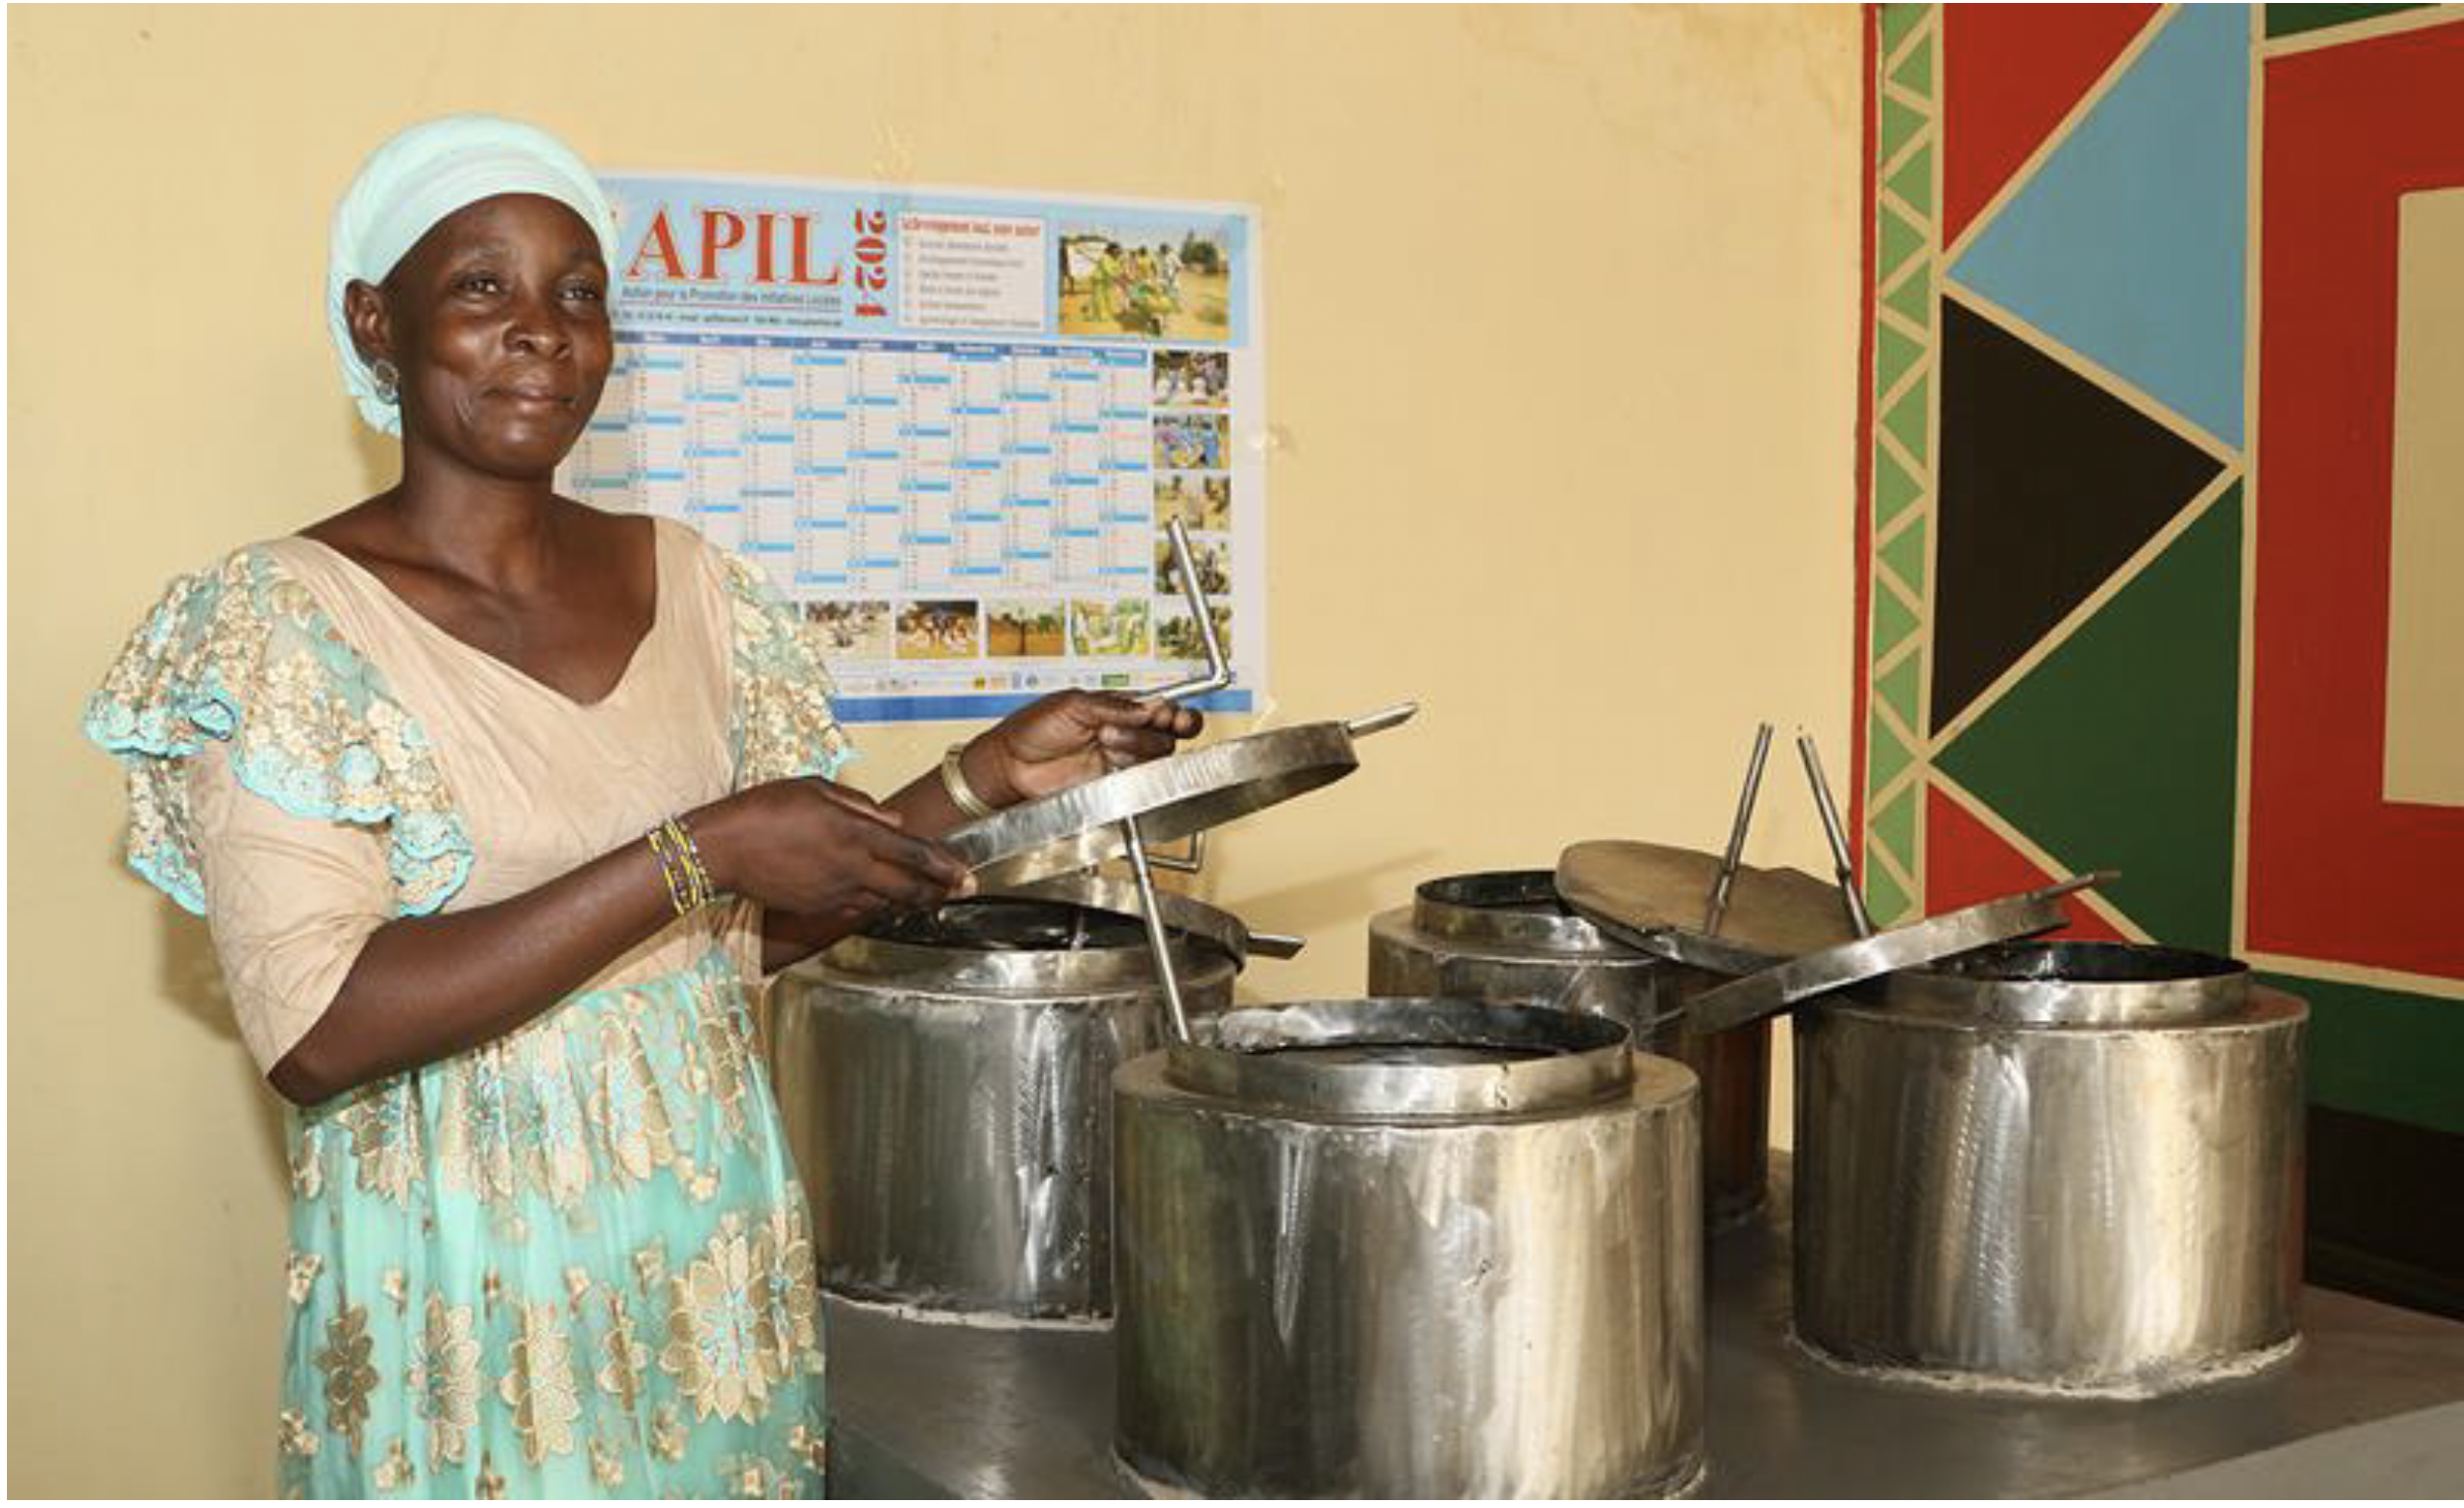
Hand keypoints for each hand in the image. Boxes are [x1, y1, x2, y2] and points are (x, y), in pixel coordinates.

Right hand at [689, 778, 973, 923]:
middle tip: (961, 892)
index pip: (913, 852)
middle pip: (907, 887)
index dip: (945, 866)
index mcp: (853, 831)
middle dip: (939, 891)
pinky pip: (855, 908)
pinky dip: (873, 904)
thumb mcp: (814, 788)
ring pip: (884, 901)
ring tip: (927, 896)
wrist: (720, 849)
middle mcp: (850, 866)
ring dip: (907, 900)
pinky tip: (879, 899)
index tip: (966, 873)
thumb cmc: (762, 808)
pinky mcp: (816, 906)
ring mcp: (834, 891)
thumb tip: (893, 820)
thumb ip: (860, 804)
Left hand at [968, 690, 1203, 804]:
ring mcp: (1119, 760)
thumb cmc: (1031, 730)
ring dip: (1137, 745)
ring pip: (1155, 755)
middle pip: (1166, 734)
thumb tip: (1148, 707)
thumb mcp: (1072, 705)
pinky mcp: (1112, 784)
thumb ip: (1113, 707)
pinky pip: (1138, 779)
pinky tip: (1114, 760)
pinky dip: (1133, 769)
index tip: (1171, 715)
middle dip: (1157, 728)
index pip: (1160, 708)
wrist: (1010, 766)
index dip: (1174, 712)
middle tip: (1152, 725)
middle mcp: (1124, 733)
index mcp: (1117, 708)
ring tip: (1105, 739)